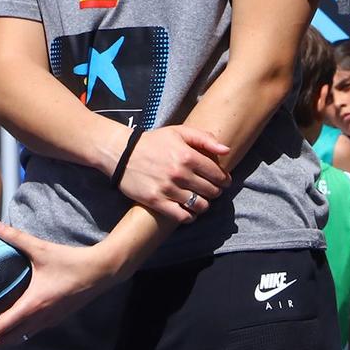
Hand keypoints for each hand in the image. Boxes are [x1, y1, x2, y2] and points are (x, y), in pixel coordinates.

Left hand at [0, 221, 124, 349]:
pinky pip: (24, 335)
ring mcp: (46, 323)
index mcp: (32, 305)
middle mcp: (37, 319)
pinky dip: (7, 335)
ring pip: (13, 341)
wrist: (102, 271)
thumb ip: (16, 237)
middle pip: (1, 343)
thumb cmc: (72, 261)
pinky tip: (2, 326)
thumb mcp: (42, 249)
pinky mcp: (52, 320)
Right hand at [115, 126, 229, 221]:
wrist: (122, 153)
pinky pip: (180, 216)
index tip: (225, 182)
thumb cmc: (154, 142)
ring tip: (202, 201)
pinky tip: (190, 213)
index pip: (217, 174)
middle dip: (216, 192)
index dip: (224, 180)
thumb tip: (226, 150)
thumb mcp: (180, 132)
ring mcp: (167, 189)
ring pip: (198, 205)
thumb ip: (205, 138)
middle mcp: (180, 174)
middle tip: (214, 191)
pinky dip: (189, 217)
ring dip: (204, 205)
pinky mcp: (155, 201)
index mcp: (188, 156)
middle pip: (210, 191)